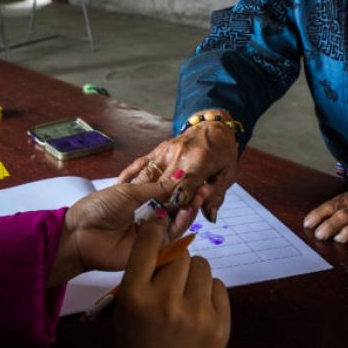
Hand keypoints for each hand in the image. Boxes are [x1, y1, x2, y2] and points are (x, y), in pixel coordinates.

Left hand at [49, 181, 199, 286]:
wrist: (80, 233)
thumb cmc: (98, 208)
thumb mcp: (130, 191)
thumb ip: (157, 188)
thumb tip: (181, 175)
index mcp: (142, 202)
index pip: (168, 195)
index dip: (183, 187)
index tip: (198, 177)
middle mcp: (149, 218)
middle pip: (176, 209)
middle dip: (191, 198)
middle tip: (205, 187)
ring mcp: (151, 235)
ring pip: (176, 223)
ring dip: (189, 210)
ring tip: (199, 196)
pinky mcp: (152, 251)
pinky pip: (170, 239)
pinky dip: (180, 225)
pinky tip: (187, 212)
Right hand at [115, 212, 229, 347]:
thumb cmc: (136, 347)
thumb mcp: (126, 310)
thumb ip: (141, 277)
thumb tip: (162, 240)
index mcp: (136, 296)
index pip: (148, 245)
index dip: (155, 229)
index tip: (160, 223)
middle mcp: (166, 301)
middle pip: (181, 254)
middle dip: (177, 262)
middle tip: (173, 277)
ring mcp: (196, 313)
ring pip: (202, 266)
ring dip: (194, 275)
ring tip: (187, 293)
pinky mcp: (220, 324)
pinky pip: (219, 287)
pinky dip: (209, 292)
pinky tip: (199, 307)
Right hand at [116, 119, 238, 222]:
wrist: (213, 125)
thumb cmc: (223, 152)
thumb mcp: (228, 174)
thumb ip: (216, 196)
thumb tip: (210, 217)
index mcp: (199, 163)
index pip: (185, 188)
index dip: (177, 205)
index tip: (169, 219)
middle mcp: (179, 157)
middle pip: (162, 186)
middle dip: (156, 205)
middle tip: (148, 222)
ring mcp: (165, 152)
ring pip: (147, 176)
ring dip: (138, 194)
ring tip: (129, 212)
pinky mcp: (157, 150)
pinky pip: (139, 163)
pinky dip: (128, 175)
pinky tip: (119, 187)